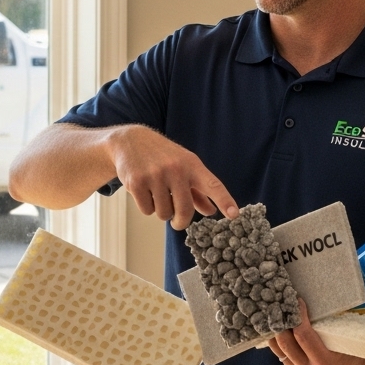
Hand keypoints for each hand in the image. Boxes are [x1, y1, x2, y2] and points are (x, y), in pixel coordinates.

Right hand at [106, 125, 237, 229]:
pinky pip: (147, 211)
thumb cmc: (162, 156)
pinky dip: (146, 207)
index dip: (225, 200)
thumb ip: (198, 191)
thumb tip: (211, 211)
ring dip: (161, 210)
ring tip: (156, 193)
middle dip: (181, 221)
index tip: (234, 214)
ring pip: (164, 213)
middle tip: (177, 222)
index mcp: (191, 164)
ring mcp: (155, 175)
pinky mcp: (137, 182)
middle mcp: (175, 169)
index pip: (212, 185)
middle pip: (185, 211)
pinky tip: (143, 191)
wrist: (129, 141)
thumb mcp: (183, 167)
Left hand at [267, 301, 364, 364]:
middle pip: (284, 341)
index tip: (297, 298)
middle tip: (279, 300)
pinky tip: (278, 324)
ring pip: (278, 348)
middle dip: (280, 319)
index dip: (298, 315)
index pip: (303, 335)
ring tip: (275, 309)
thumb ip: (337, 326)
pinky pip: (281, 353)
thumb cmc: (361, 358)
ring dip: (275, 328)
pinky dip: (279, 338)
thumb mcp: (352, 343)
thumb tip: (331, 294)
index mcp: (326, 363)